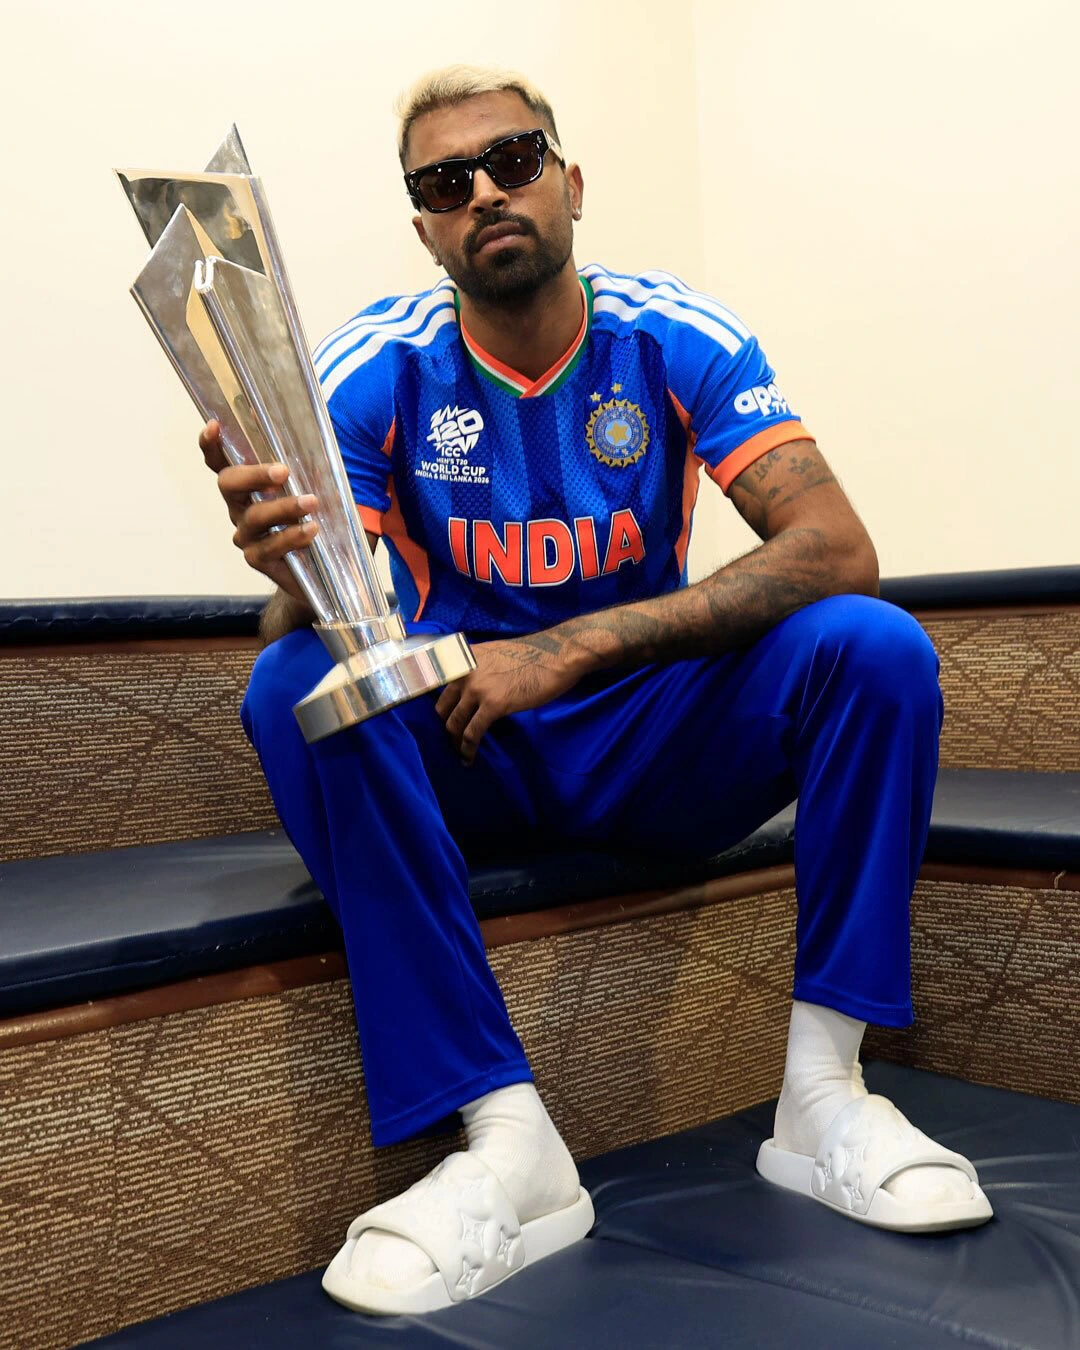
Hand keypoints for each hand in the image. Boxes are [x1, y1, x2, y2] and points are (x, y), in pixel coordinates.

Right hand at [198, 419, 316, 600]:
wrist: (316, 569)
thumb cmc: (309, 519)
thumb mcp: (311, 490)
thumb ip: (308, 471)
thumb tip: (320, 448)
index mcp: (246, 487)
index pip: (221, 463)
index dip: (212, 446)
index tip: (213, 426)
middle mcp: (239, 508)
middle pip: (229, 485)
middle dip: (253, 475)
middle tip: (283, 471)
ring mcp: (246, 535)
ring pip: (254, 516)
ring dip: (284, 507)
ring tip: (311, 503)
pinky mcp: (257, 558)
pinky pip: (269, 546)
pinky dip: (291, 536)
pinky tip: (310, 530)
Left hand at [434, 634, 581, 764]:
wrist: (555, 656)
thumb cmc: (531, 655)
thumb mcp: (491, 653)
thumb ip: (474, 669)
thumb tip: (468, 689)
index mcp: (461, 657)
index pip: (432, 682)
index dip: (433, 706)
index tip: (435, 722)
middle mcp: (463, 671)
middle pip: (441, 708)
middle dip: (444, 726)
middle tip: (451, 739)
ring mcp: (476, 688)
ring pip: (454, 723)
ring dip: (454, 742)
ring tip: (458, 753)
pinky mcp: (492, 705)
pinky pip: (472, 733)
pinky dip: (468, 749)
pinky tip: (468, 758)